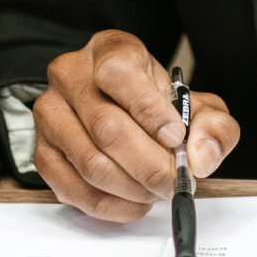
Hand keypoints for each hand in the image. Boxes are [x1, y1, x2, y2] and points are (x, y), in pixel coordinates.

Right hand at [33, 31, 239, 221]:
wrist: (126, 114)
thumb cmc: (158, 107)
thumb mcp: (198, 106)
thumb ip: (213, 127)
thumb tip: (200, 155)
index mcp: (109, 51)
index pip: (118, 75)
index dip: (150, 112)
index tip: (176, 138)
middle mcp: (70, 76)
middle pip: (107, 129)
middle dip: (151, 165)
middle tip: (175, 181)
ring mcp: (51, 115)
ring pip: (92, 165)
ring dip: (134, 188)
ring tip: (157, 189)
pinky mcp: (43, 153)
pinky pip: (76, 190)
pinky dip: (113, 206)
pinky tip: (134, 200)